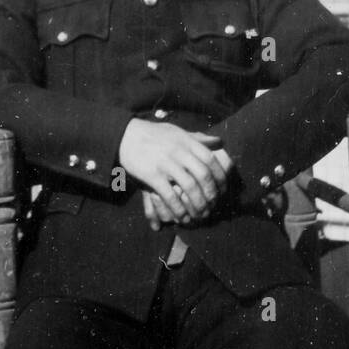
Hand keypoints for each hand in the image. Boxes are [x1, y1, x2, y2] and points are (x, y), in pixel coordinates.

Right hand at [117, 119, 232, 229]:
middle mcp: (179, 151)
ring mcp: (165, 163)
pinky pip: (170, 196)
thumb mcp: (176, 131)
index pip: (211, 159)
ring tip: (201, 214)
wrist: (125, 135)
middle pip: (203, 175)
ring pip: (190, 187)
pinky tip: (182, 217)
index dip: (220, 176)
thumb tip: (219, 141)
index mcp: (187, 141)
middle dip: (212, 194)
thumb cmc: (152, 134)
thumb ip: (197, 138)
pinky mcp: (152, 175)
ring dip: (198, 205)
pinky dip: (179, 209)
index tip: (224, 189)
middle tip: (214, 206)